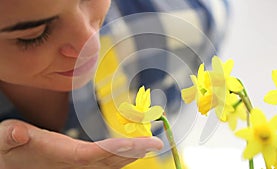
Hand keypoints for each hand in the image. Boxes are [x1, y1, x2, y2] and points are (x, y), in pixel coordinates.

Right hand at [0, 119, 162, 168]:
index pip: (98, 153)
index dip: (122, 149)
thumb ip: (9, 137)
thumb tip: (17, 134)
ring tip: (149, 145)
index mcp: (63, 155)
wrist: (9, 161)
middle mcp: (75, 162)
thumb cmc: (9, 148)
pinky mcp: (77, 161)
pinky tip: (129, 150)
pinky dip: (120, 155)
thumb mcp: (4, 138)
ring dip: (130, 154)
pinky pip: (104, 160)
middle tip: (156, 143)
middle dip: (134, 152)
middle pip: (110, 160)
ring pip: (110, 162)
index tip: (145, 144)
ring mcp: (77, 164)